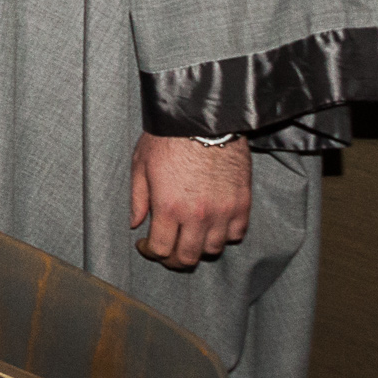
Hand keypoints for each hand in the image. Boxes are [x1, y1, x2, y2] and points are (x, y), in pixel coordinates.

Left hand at [131, 133, 251, 268]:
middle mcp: (197, 215)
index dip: (151, 252)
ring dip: (199, 247)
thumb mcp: (141, 165)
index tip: (147, 245)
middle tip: (168, 250)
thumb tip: (135, 223)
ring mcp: (223, 212)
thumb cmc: (168, 138)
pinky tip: (213, 225)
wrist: (203, 119)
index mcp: (168, 207)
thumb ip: (138, 198)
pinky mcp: (242, 204)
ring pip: (213, 249)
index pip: (161, 249)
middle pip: (188, 257)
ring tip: (189, 235)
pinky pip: (236, 234)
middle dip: (174, 258)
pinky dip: (224, 235)